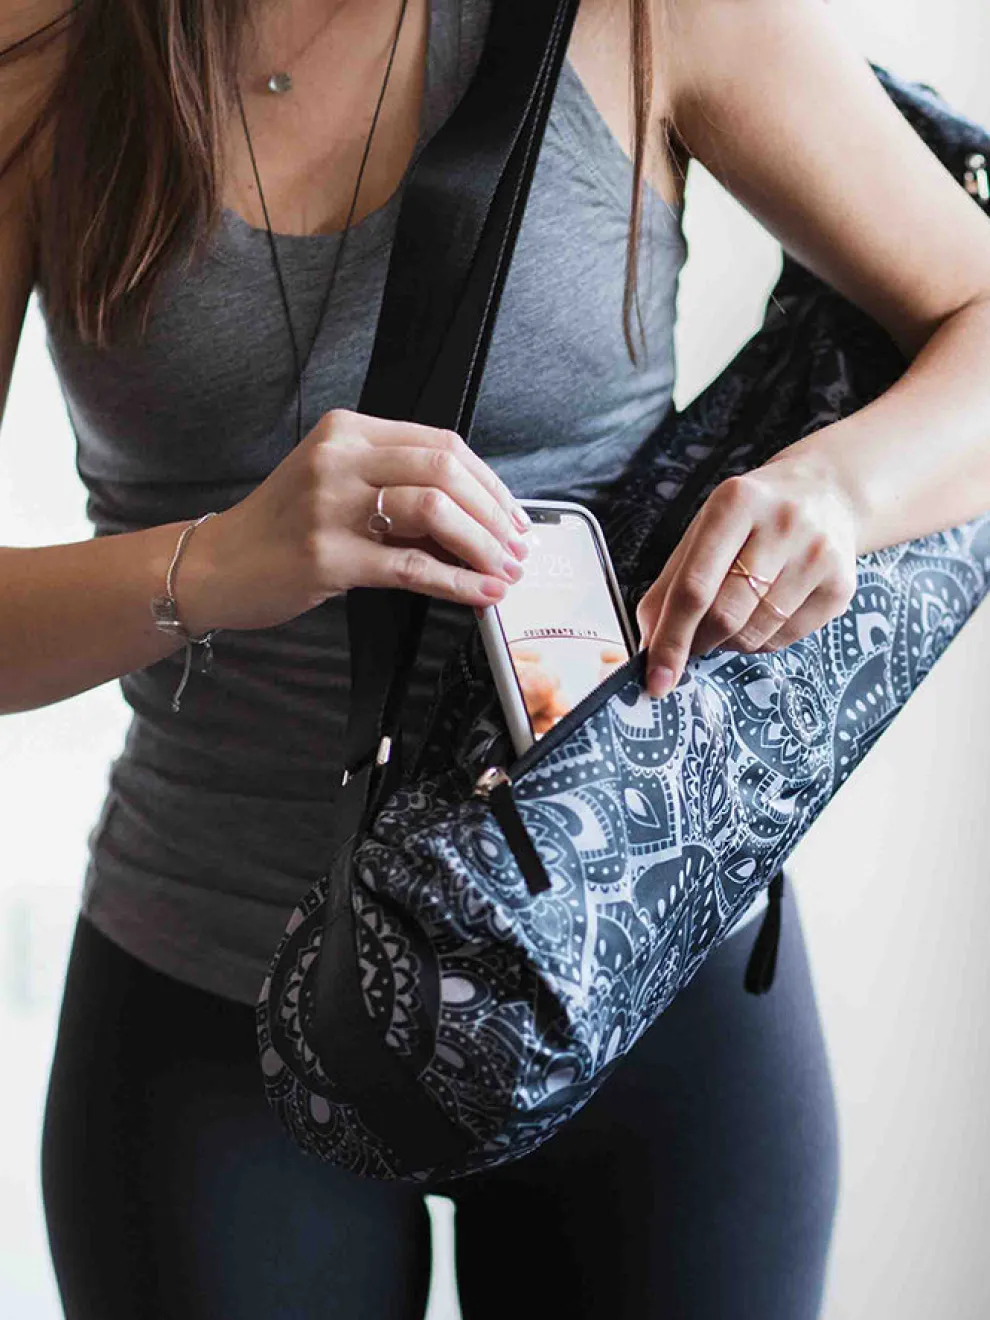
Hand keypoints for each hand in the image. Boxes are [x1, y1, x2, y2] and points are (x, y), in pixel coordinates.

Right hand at [175, 410, 532, 634]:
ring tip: (505, 571)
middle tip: (518, 546)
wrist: (216, 566)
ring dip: (482, 546)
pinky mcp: (327, 557)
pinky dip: (457, 582)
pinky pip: (411, 566)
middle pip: (445, 471)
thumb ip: (395, 483)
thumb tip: (477, 513)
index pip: (441, 444)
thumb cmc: (282, 528)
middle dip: (495, 513)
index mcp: (348, 431)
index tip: (514, 515)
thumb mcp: (335, 482)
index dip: (489, 483)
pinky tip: (480, 593)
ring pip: (434, 512)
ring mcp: (330, 507)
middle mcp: (339, 458)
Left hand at [635, 455, 860, 698]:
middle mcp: (783, 524)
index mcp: (736, 503)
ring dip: (729, 643)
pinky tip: (760, 616)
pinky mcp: (841, 586)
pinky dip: (760, 642)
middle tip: (691, 644)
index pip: (694, 587)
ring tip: (730, 618)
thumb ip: (671, 585)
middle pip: (725, 615)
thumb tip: (648, 644)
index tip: (655, 678)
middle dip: (698, 643)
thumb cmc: (750, 519)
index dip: (671, 639)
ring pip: (755, 633)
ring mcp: (818, 555)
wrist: (825, 494)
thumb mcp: (703, 532)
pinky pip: (786, 639)